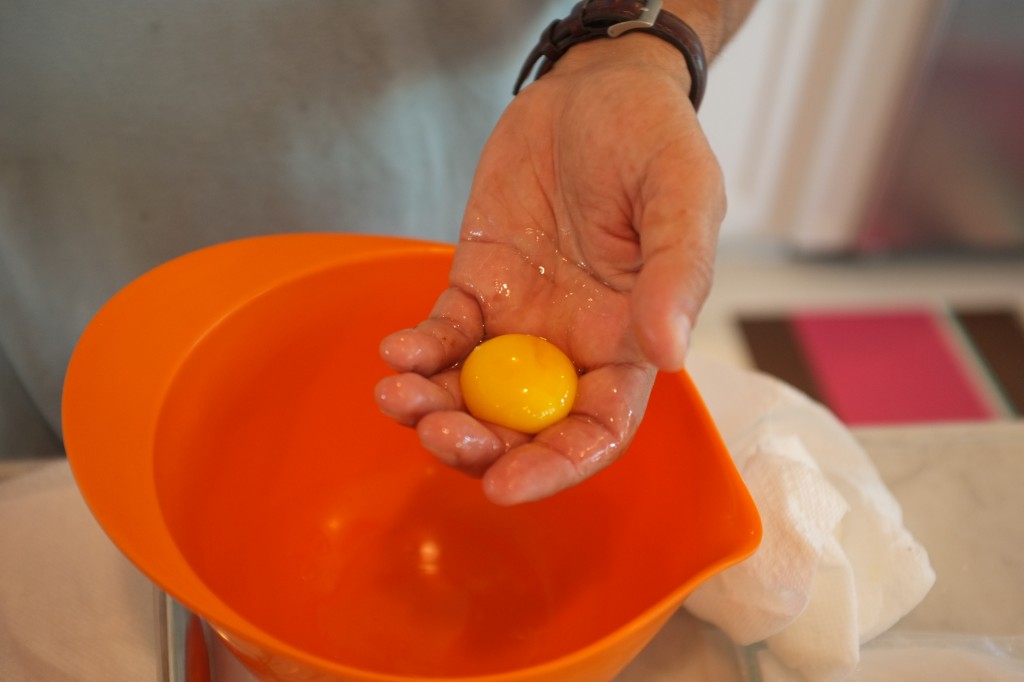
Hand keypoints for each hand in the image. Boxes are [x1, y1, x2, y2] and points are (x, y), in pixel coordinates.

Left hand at [375, 35, 724, 504]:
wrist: (594, 86)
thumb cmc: (653, 139)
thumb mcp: (683, 196)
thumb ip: (678, 274)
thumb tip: (667, 353)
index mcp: (628, 341)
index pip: (596, 430)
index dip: (554, 468)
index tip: (505, 486)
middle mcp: (571, 345)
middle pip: (522, 425)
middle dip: (477, 445)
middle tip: (438, 432)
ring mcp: (519, 319)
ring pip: (472, 390)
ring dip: (432, 407)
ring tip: (398, 396)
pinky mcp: (477, 285)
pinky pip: (442, 335)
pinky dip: (417, 352)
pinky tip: (397, 352)